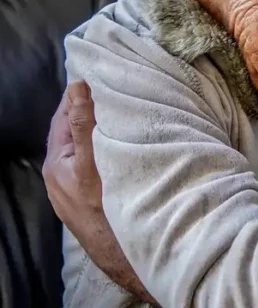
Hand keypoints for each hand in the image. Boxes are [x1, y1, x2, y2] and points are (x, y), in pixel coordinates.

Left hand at [42, 82, 156, 304]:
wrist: (127, 256)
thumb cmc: (108, 211)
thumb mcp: (91, 164)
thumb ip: (84, 125)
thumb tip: (77, 87)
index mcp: (56, 163)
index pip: (64, 115)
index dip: (80, 93)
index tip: (100, 73)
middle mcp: (62, 175)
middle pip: (76, 129)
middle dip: (93, 108)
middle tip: (118, 87)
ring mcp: (77, 187)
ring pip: (89, 144)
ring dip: (104, 126)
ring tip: (126, 109)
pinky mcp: (94, 196)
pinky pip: (99, 159)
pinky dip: (110, 145)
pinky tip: (128, 141)